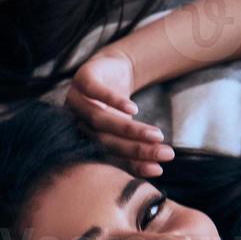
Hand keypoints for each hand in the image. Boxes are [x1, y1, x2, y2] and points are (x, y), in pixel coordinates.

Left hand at [66, 49, 172, 176]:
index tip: (158, 170)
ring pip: (101, 120)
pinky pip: (96, 92)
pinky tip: (133, 109)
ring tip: (157, 135)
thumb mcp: (125, 128)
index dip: (133, 165)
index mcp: (83, 141)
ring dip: (131, 130)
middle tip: (165, 154)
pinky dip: (114, 101)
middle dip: (137, 150)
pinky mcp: (82, 80)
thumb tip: (156, 171)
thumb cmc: (118, 107)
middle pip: (105, 141)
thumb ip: (132, 146)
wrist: (111, 69)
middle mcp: (75, 124)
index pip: (107, 157)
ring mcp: (75, 102)